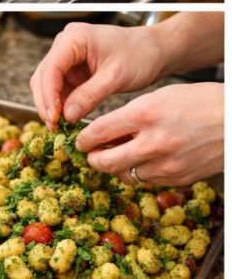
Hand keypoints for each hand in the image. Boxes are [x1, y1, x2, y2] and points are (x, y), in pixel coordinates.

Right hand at [30, 22, 165, 126]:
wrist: (156, 51)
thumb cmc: (140, 55)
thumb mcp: (115, 77)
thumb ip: (89, 96)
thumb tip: (67, 116)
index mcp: (74, 38)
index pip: (51, 68)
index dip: (48, 95)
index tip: (53, 118)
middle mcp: (66, 44)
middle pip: (44, 76)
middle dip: (47, 102)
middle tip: (54, 127)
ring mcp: (69, 56)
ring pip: (49, 83)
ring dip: (53, 105)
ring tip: (60, 126)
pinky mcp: (74, 68)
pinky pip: (62, 88)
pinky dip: (63, 103)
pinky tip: (68, 119)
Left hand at [74, 82, 222, 185]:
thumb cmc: (198, 102)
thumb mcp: (160, 97)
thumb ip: (130, 116)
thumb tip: (104, 133)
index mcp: (145, 114)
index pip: (98, 133)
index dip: (83, 139)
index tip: (80, 141)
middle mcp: (153, 142)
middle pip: (104, 162)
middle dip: (92, 159)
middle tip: (91, 154)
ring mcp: (166, 164)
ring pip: (124, 175)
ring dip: (117, 167)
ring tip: (119, 155)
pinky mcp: (177, 178)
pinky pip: (147, 181)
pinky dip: (140, 172)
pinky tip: (144, 160)